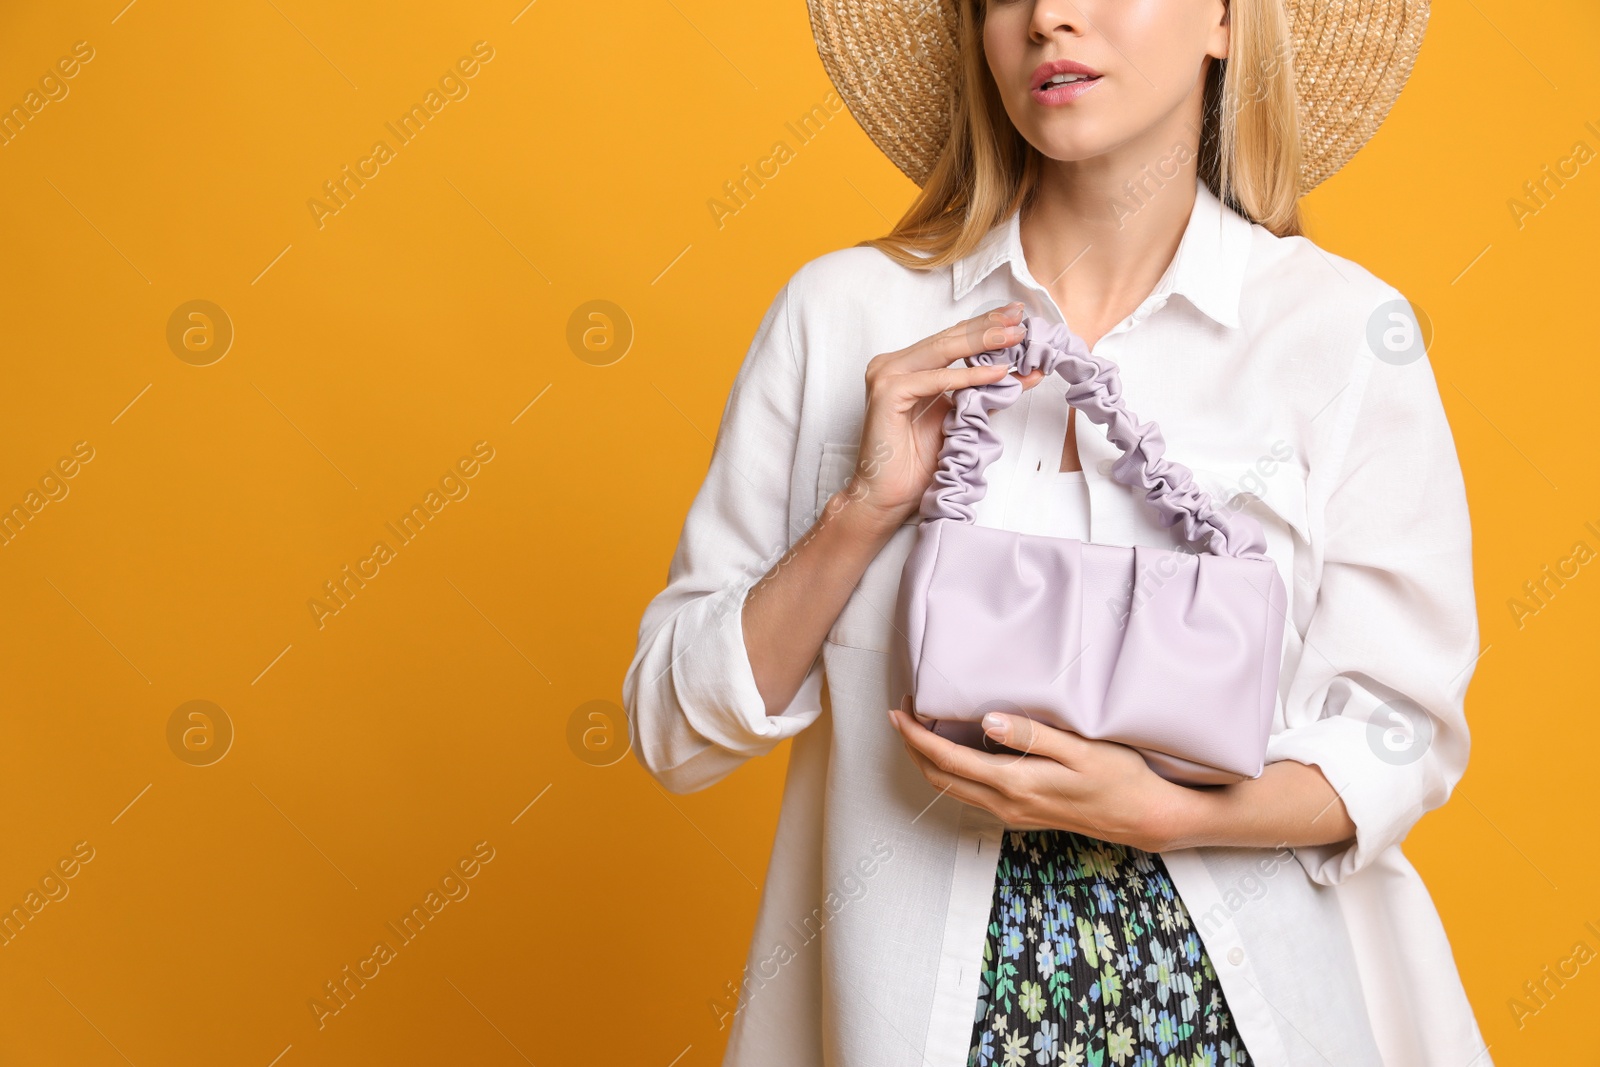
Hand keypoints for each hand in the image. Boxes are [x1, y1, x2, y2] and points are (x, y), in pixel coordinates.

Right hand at [844, 303, 1048, 528]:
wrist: (886, 496)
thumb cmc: (916, 463)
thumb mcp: (961, 418)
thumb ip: (987, 393)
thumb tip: (1025, 374)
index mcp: (906, 366)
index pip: (950, 339)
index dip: (983, 325)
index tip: (1016, 316)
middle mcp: (892, 365)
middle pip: (947, 338)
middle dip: (987, 326)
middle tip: (1019, 317)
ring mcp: (886, 376)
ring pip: (942, 351)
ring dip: (981, 342)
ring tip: (1014, 338)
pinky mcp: (887, 393)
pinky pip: (936, 380)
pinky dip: (968, 377)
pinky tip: (996, 373)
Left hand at [887, 703, 1193, 853]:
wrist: (1142, 818)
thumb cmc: (1118, 777)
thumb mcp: (1080, 749)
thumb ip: (1032, 736)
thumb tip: (987, 723)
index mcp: (1015, 784)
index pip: (948, 759)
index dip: (917, 736)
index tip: (899, 711)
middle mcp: (1006, 804)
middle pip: (940, 778)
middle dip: (913, 747)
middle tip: (902, 714)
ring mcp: (1012, 813)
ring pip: (953, 789)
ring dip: (930, 760)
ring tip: (920, 728)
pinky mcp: (1021, 815)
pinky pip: (971, 793)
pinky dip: (952, 770)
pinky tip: (957, 749)